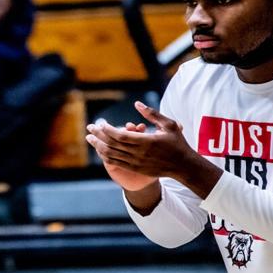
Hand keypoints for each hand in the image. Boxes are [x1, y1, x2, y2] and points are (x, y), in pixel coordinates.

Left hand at [86, 101, 216, 192]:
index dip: (108, 130)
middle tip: (89, 128)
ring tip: (90, 139)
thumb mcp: (169, 124)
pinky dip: (106, 156)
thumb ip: (152, 114)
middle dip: (99, 136)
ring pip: (112, 155)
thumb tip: (137, 104)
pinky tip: (100, 150)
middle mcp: (139, 154)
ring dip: (99, 146)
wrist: (182, 166)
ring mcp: (136, 163)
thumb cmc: (177, 143)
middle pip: (113, 145)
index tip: (101, 123)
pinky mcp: (136, 169)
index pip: (121, 136)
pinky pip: (117, 163)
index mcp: (146, 142)